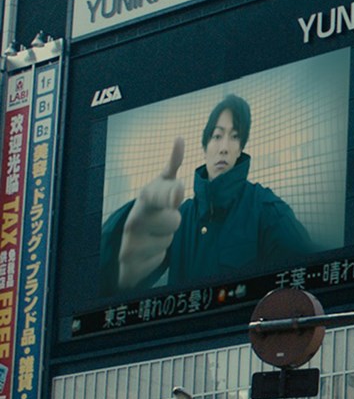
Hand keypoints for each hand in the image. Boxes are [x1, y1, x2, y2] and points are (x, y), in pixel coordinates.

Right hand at [118, 138, 185, 288]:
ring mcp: (131, 237)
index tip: (178, 193)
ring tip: (156, 235)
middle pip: (168, 217)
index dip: (169, 192)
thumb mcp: (161, 191)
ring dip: (169, 237)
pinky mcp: (130, 259)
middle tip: (170, 210)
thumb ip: (172, 168)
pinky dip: (156, 257)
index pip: (157, 192)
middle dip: (172, 214)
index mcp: (146, 197)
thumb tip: (179, 140)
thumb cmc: (152, 214)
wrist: (130, 247)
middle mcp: (135, 215)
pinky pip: (158, 258)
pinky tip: (145, 252)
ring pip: (169, 237)